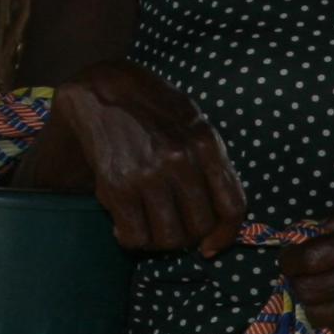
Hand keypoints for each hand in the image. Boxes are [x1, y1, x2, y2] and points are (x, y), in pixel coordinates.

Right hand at [45, 59, 245, 255]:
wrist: (101, 88)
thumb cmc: (153, 106)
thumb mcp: (193, 122)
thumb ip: (212, 163)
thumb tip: (223, 217)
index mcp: (205, 143)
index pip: (231, 205)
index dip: (226, 234)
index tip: (212, 245)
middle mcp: (179, 161)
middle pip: (199, 226)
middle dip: (190, 235)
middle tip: (175, 226)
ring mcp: (148, 175)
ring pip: (168, 238)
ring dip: (161, 242)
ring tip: (151, 226)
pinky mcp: (117, 186)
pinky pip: (134, 236)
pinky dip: (132, 240)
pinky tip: (126, 225)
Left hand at [280, 204, 333, 333]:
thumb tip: (312, 233)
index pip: (308, 259)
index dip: (290, 259)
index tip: (290, 256)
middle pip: (309, 290)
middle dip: (296, 281)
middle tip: (300, 273)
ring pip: (319, 314)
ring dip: (312, 302)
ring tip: (318, 288)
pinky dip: (332, 316)